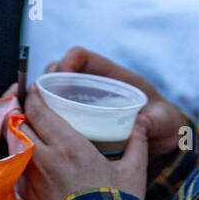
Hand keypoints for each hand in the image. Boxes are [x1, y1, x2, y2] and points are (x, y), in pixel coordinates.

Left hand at [19, 83, 147, 199]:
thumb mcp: (134, 172)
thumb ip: (137, 142)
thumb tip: (141, 121)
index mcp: (69, 145)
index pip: (39, 110)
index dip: (34, 95)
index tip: (35, 88)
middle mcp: (45, 159)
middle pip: (19, 124)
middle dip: (21, 112)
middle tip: (29, 106)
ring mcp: (33, 181)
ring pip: (15, 147)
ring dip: (19, 135)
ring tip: (29, 130)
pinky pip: (18, 171)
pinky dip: (21, 160)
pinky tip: (32, 160)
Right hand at [44, 47, 186, 158]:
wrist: (163, 143)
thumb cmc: (163, 123)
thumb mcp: (163, 121)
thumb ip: (154, 121)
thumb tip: (143, 123)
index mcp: (112, 76)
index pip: (82, 57)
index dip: (69, 61)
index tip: (63, 76)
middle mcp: (93, 87)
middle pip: (59, 73)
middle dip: (47, 81)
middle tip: (41, 100)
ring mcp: (83, 105)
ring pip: (53, 95)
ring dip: (42, 102)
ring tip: (35, 118)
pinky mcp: (78, 124)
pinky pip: (55, 117)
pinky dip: (45, 121)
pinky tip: (41, 136)